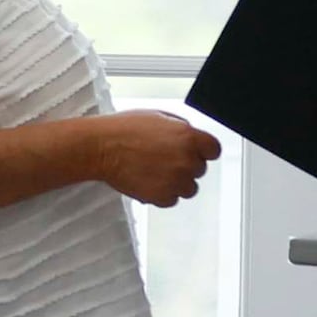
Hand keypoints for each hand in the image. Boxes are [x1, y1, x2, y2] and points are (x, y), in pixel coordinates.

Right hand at [86, 110, 220, 208]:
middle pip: (200, 170)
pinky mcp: (162, 197)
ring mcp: (175, 181)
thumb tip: (189, 136)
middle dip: (186, 166)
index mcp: (189, 137)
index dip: (203, 151)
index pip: (214, 150)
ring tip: (156, 173)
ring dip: (177, 182)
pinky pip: (172, 200)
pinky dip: (162, 194)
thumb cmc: (124, 130)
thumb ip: (181, 128)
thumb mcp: (158, 116)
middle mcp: (186, 160)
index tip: (196, 153)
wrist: (102, 148)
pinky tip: (149, 181)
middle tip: (165, 160)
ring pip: (189, 188)